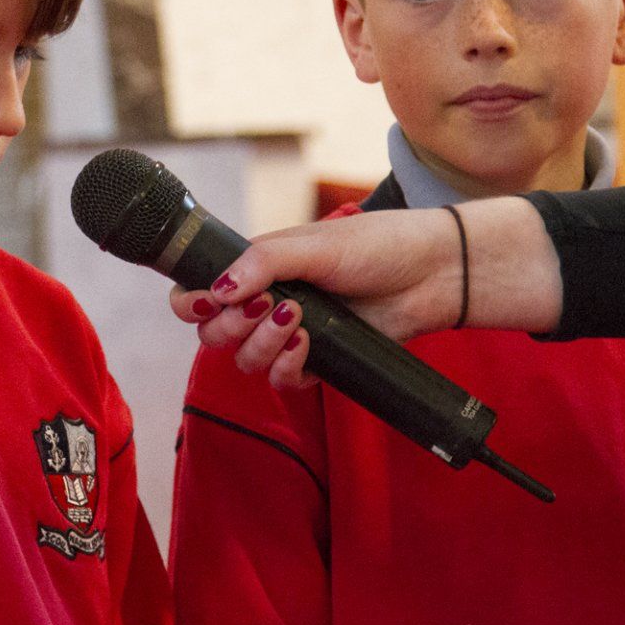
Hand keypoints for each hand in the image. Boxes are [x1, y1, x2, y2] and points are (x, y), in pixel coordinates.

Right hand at [167, 199, 561, 386]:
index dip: (192, 306)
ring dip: (263, 346)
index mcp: (256, 270)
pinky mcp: (319, 362)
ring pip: (246, 361)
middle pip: (215, 335)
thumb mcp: (314, 244)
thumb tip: (218, 289)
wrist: (432, 274)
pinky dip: (287, 367)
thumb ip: (262, 262)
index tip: (210, 304)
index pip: (200, 295)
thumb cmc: (377, 246)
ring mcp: (291, 335)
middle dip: (233, 326)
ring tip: (299, 322)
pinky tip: (309, 346)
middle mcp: (267, 303)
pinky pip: (282, 380)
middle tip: (267, 307)